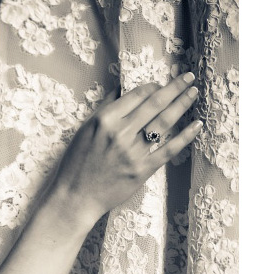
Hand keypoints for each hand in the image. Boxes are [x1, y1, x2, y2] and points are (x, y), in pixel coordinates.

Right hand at [47, 72, 202, 229]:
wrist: (76, 196)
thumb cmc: (76, 164)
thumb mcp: (84, 131)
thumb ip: (103, 109)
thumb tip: (120, 89)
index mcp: (104, 120)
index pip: (136, 95)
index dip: (152, 86)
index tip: (160, 84)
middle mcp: (120, 133)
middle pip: (155, 104)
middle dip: (174, 88)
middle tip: (188, 77)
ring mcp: (133, 152)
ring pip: (164, 123)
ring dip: (182, 104)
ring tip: (193, 92)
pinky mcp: (142, 169)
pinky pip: (169, 149)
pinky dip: (185, 136)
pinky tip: (196, 125)